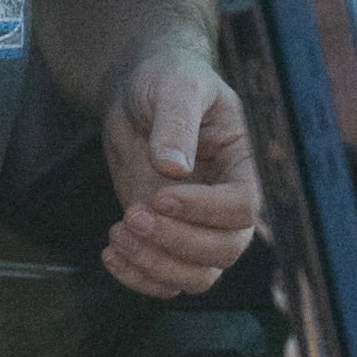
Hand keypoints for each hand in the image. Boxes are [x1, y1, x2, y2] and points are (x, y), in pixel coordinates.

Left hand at [99, 52, 259, 296]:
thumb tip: (173, 167)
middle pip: (224, 249)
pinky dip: (139, 277)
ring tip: (117, 235)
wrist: (139, 91)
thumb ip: (177, 122)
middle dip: (177, 242)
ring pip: (198, 275)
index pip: (244, 205)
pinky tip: (110, 254)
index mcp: (246, 163)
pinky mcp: (169, 236)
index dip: (204, 209)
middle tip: (134, 215)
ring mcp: (199, 224)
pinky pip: (166, 278)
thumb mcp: (174, 86)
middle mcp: (229, 201)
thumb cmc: (167, 78)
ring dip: (157, 265)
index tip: (160, 195)